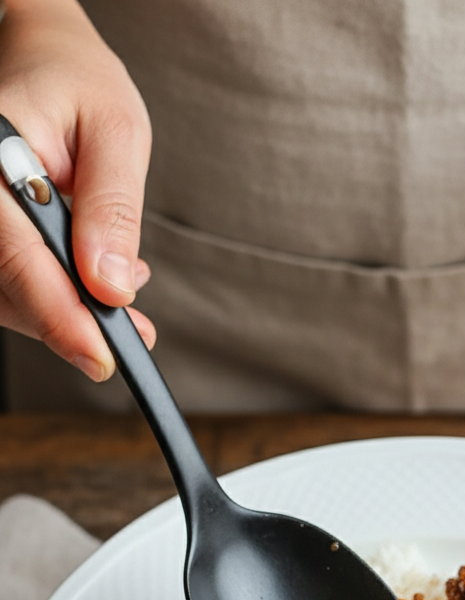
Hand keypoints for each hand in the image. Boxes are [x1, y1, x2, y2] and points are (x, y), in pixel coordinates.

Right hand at [0, 0, 154, 381]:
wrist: (46, 59)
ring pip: (7, 297)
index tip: (101, 356)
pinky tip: (93, 282)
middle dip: (71, 323)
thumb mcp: (116, 132)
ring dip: (66, 315)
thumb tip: (112, 285)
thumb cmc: (79, 83)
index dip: (60, 317)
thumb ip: (113, 209)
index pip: (17, 257)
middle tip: (132, 338)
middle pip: (8, 289)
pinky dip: (55, 298)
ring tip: (120, 298)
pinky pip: (11, 284)